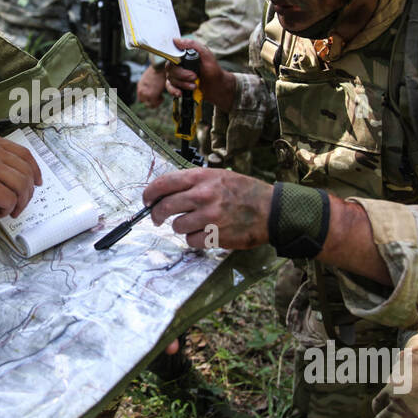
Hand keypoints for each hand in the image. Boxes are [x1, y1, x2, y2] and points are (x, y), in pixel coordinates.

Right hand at [0, 133, 42, 219]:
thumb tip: (9, 173)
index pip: (23, 153)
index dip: (34, 169)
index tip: (37, 182)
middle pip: (26, 171)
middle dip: (28, 191)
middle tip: (22, 203)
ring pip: (22, 186)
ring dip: (19, 202)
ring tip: (9, 210)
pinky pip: (9, 199)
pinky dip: (7, 209)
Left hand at [136, 64, 165, 107]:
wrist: (159, 68)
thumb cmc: (156, 71)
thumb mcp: (148, 78)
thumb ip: (147, 85)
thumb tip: (151, 89)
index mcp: (140, 86)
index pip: (140, 97)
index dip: (147, 98)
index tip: (153, 96)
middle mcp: (141, 91)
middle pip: (144, 102)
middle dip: (151, 101)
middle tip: (158, 98)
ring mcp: (146, 94)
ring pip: (149, 105)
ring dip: (156, 102)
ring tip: (161, 97)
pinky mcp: (152, 95)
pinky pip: (155, 103)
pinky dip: (160, 101)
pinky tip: (163, 97)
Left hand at [143, 168, 271, 249]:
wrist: (271, 210)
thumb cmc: (244, 192)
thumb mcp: (218, 176)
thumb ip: (193, 182)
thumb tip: (164, 192)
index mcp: (202, 178)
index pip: (164, 183)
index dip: (149, 193)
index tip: (147, 200)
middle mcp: (203, 196)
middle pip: (164, 207)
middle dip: (156, 215)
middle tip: (157, 219)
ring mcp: (209, 217)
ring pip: (177, 226)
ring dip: (181, 227)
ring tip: (194, 223)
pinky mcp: (216, 236)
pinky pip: (191, 241)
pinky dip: (195, 239)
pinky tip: (206, 232)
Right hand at [166, 37, 234, 111]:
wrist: (218, 87)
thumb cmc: (214, 70)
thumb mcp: (207, 55)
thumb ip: (193, 45)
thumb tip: (177, 40)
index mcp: (184, 55)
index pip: (171, 55)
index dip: (174, 61)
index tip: (183, 65)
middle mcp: (179, 65)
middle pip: (170, 68)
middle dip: (182, 74)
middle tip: (194, 76)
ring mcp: (178, 76)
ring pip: (170, 79)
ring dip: (182, 84)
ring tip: (194, 85)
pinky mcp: (178, 86)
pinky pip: (169, 88)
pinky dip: (173, 91)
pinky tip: (180, 93)